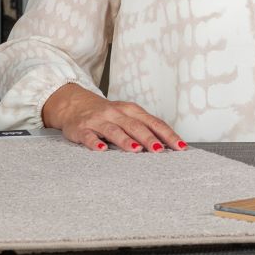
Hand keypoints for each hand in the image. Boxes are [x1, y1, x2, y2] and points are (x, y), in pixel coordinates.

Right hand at [41, 82, 185, 153]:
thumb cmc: (107, 114)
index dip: (167, 134)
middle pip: (136, 126)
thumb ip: (144, 128)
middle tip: (161, 151)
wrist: (75, 104)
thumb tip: (167, 145)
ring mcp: (99, 120)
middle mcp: (117, 113)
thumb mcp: (127, 116)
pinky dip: (95, 142)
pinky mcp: (82, 129)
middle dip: (149, 139)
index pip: (154, 122)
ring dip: (126, 140)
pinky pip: (89, 136)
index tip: (180, 147)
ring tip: (136, 150)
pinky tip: (101, 149)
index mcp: (131, 110)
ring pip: (114, 130)